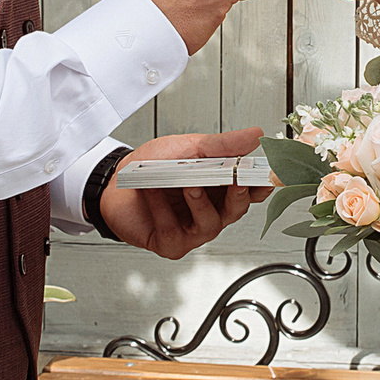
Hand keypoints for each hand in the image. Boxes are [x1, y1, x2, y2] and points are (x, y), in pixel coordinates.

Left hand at [97, 129, 263, 258]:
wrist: (115, 183)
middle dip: (238, 194)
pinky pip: (175, 230)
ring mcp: (192, 231)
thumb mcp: (188, 148)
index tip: (265, 176)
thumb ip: (221, 145)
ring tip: (188, 184)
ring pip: (210, 223)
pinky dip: (163, 209)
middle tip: (236, 180)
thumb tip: (255, 135)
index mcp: (220, 188)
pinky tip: (153, 192)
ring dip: (199, 201)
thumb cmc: (151, 167)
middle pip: (236, 209)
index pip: (251, 191)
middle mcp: (211, 212)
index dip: (261, 185)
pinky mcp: (171, 244)